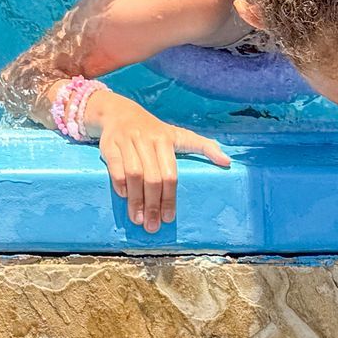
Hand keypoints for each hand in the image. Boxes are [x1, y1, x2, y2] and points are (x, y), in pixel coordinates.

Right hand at [86, 90, 230, 234]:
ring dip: (135, 199)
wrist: (119, 112)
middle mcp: (146, 139)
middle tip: (152, 226)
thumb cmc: (154, 130)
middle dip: (152, 204)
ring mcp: (127, 141)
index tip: (169, 218)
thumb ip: (204, 146)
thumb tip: (228, 162)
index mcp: (165, 139)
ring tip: (137, 219)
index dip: (169, 198)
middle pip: (152, 177)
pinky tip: (123, 197)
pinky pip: (115, 167)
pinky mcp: (109, 144)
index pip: (170, 174)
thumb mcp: (179, 134)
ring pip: (133, 174)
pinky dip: (119, 183)